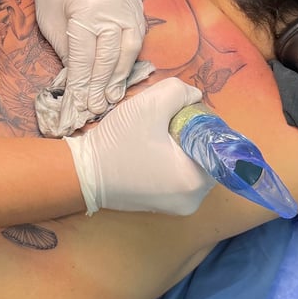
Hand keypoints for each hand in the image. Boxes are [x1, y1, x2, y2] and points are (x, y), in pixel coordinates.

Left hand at [29, 0, 145, 133]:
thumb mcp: (51, 21)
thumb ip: (67, 52)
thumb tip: (78, 83)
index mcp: (86, 11)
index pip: (84, 58)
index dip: (81, 85)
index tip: (78, 106)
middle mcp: (112, 9)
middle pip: (109, 58)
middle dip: (101, 87)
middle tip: (96, 108)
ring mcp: (129, 6)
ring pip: (130, 50)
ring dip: (120, 77)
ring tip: (112, 97)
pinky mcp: (137, 6)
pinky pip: (138, 38)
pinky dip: (130, 59)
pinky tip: (122, 75)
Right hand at [64, 78, 215, 215]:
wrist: (82, 173)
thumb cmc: (117, 141)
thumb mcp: (150, 104)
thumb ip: (180, 92)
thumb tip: (195, 97)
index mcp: (196, 180)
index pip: (215, 142)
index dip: (200, 121)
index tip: (178, 113)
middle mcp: (193, 200)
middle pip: (205, 153)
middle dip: (189, 133)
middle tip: (164, 121)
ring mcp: (179, 207)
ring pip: (192, 164)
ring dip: (179, 146)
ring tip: (155, 135)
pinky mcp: (164, 207)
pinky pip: (178, 176)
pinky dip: (170, 160)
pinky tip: (150, 150)